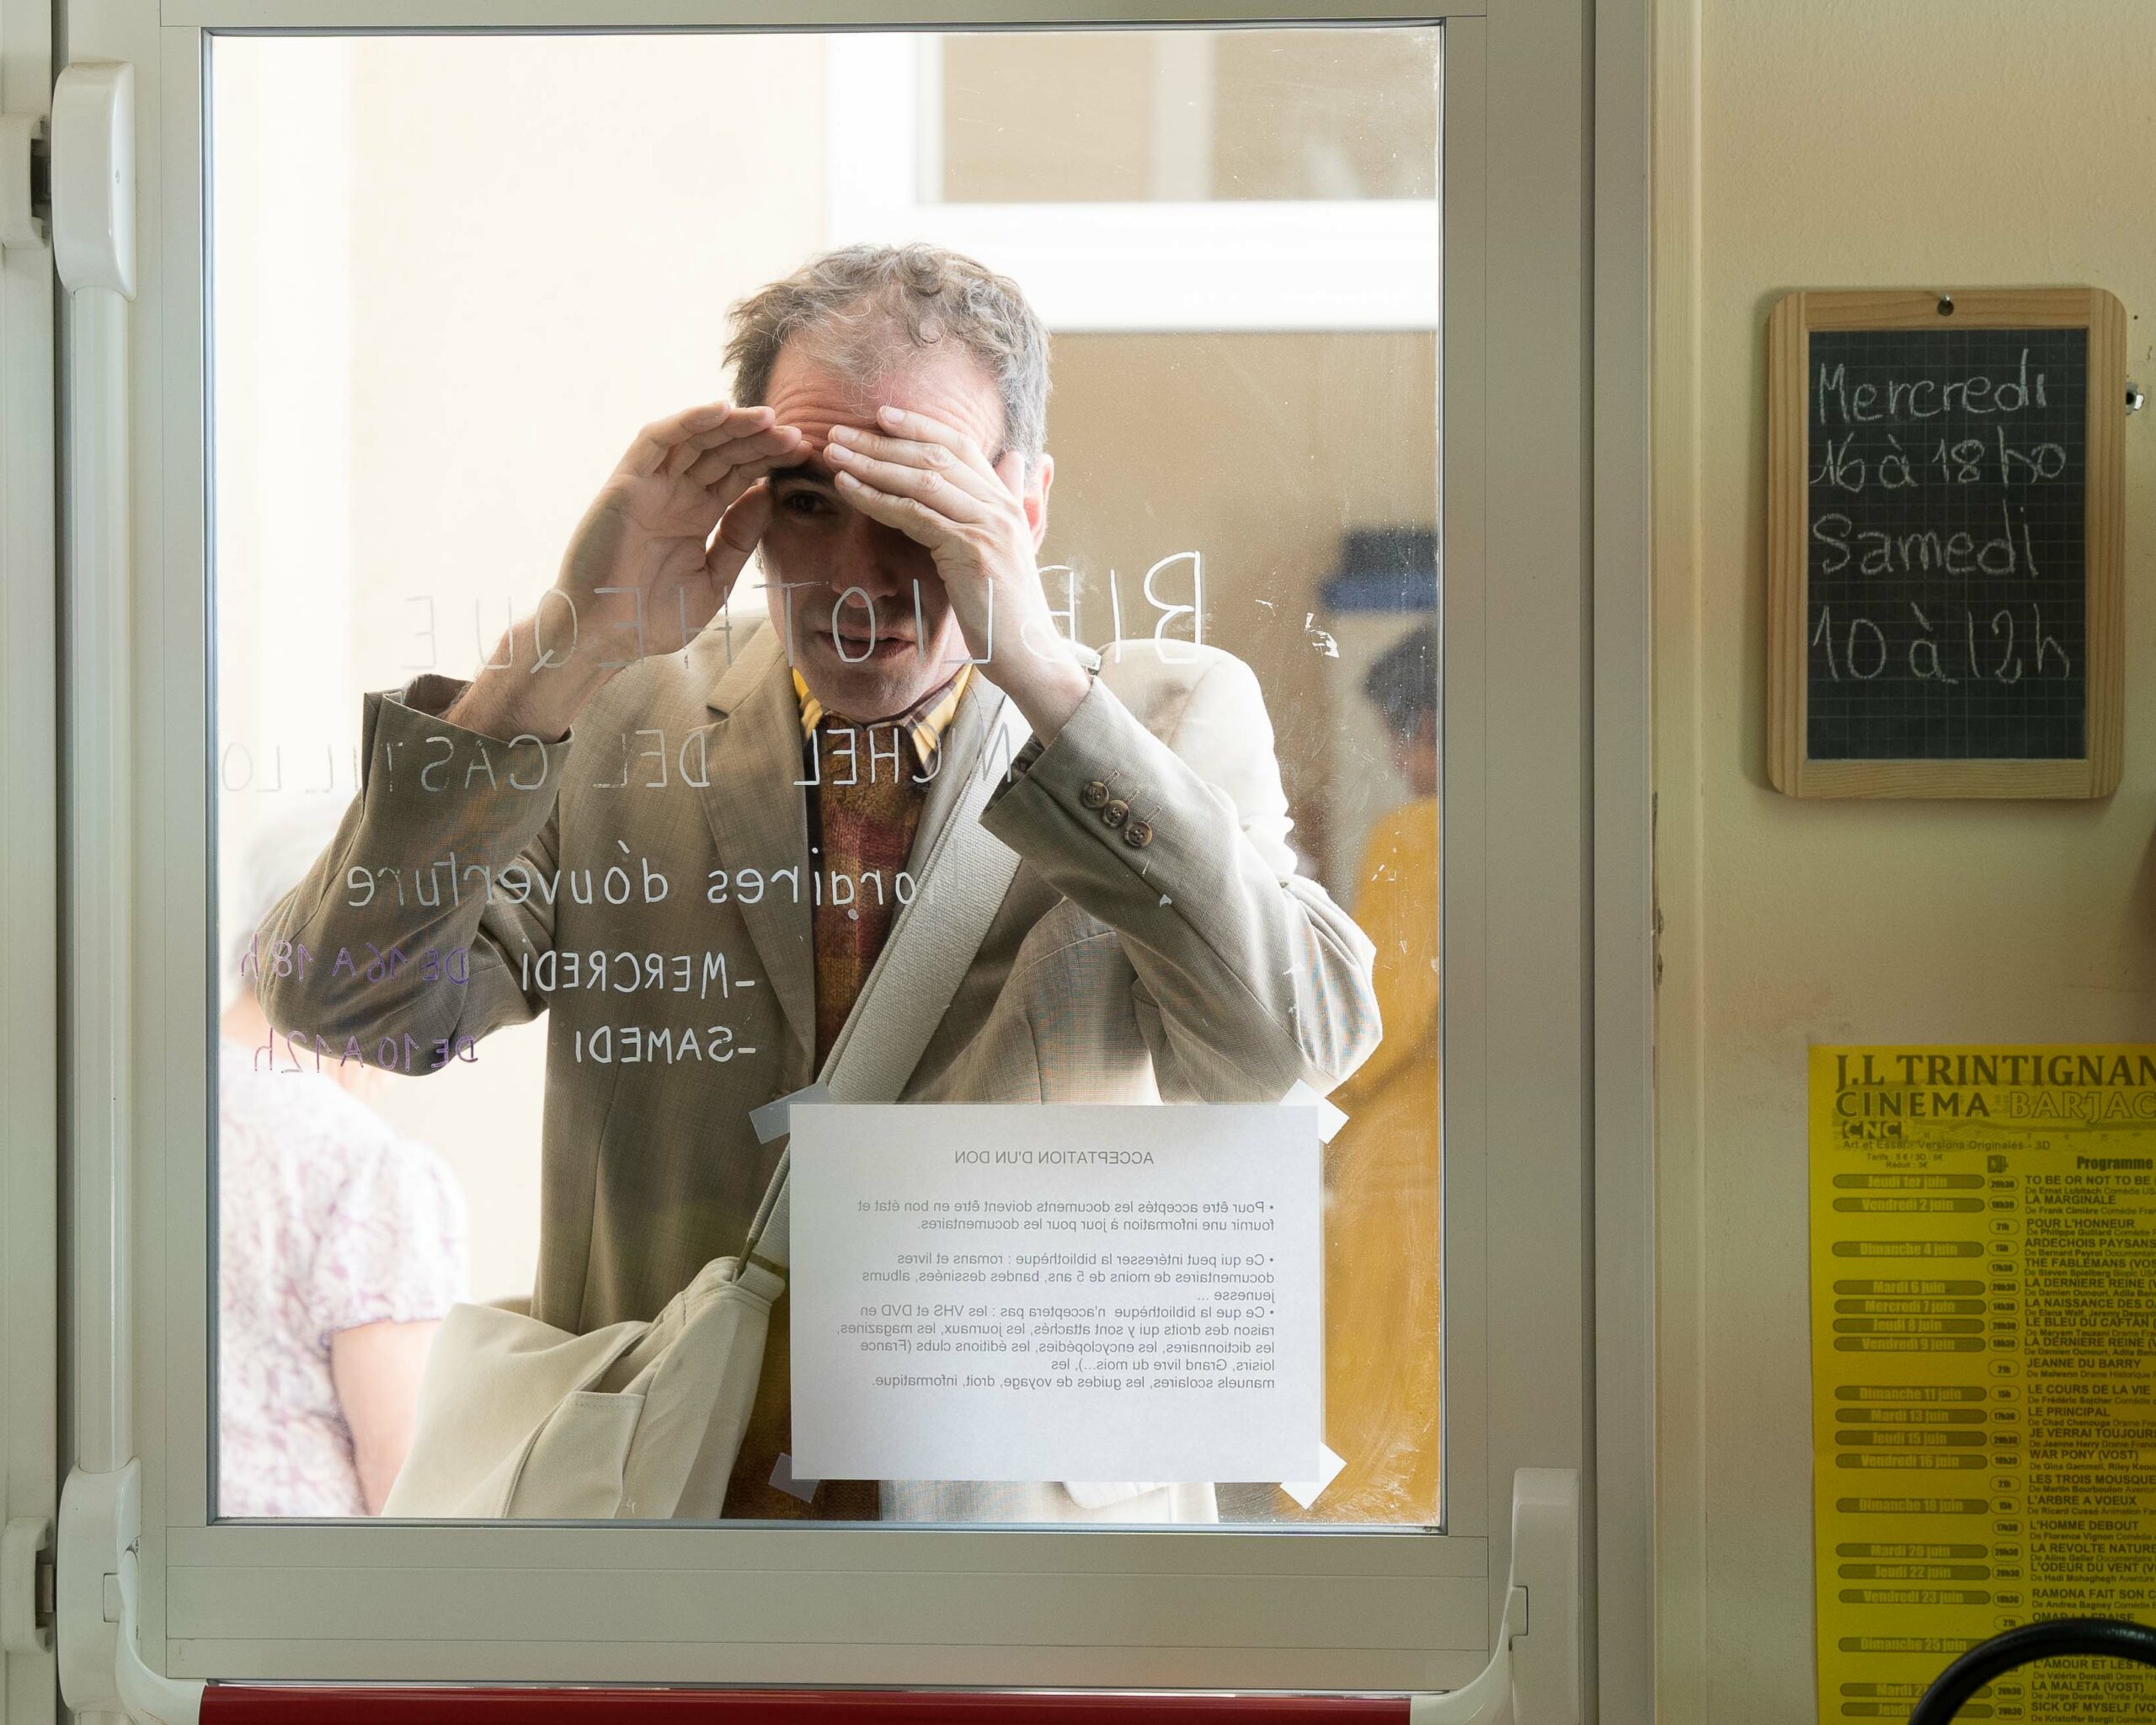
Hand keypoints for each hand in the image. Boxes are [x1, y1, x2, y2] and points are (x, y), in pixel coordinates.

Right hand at [452, 402, 802, 740]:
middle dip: (759, 440)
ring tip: (768, 418)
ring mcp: (651, 485)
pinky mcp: (626, 483)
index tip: (805, 454)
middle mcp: (675, 493)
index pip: (739, 475)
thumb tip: (767, 495)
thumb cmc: (655, 616)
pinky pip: (656, 441)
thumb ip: (739, 539)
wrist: (606, 637)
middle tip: (796, 434)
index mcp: (698, 514)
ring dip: (731, 424)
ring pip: (695, 439)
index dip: (770, 461)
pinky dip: (686, 421)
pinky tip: (720, 410)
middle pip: (723, 452)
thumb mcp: (714, 579)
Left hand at [823, 408, 1089, 738]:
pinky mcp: (971, 550)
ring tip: (834, 452)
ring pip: (922, 478)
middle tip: (839, 431)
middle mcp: (1000, 505)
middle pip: (935, 455)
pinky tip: (849, 489)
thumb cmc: (1007, 610)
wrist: (1029, 655)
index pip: (960, 445)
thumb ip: (1008, 504)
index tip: (880, 415)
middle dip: (883, 440)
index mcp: (1006, 501)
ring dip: (871, 462)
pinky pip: (914, 514)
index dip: (919, 426)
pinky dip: (877, 497)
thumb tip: (1021, 460)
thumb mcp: (1009, 550)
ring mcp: (987, 525)